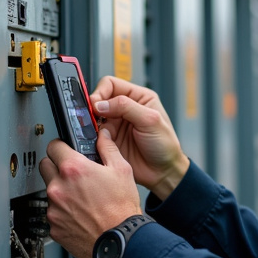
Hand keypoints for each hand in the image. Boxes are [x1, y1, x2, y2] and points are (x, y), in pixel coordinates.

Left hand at [39, 128, 141, 257]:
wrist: (120, 241)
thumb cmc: (122, 209)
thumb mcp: (122, 170)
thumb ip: (108, 148)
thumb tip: (103, 137)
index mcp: (74, 169)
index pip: (53, 146)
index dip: (61, 146)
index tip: (65, 149)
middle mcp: (59, 187)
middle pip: (45, 166)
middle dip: (56, 165)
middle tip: (71, 172)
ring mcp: (54, 208)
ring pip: (49, 191)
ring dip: (60, 191)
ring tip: (81, 198)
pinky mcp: (53, 227)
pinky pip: (53, 213)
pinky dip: (63, 212)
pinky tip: (79, 214)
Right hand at [89, 76, 189, 199]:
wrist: (162, 173)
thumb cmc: (165, 146)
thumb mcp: (150, 120)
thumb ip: (126, 107)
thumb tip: (101, 103)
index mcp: (138, 97)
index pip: (111, 84)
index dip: (101, 92)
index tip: (96, 104)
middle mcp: (125, 109)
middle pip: (100, 99)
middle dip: (94, 108)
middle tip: (93, 118)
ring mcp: (116, 124)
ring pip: (94, 117)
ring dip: (93, 123)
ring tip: (98, 131)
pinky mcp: (109, 140)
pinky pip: (93, 134)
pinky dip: (92, 136)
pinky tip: (100, 141)